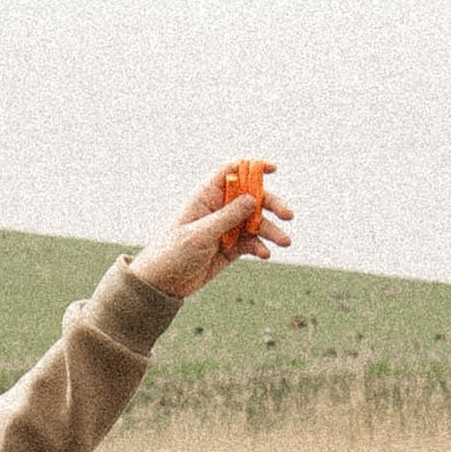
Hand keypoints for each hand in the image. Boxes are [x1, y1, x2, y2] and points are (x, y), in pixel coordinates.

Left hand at [129, 165, 291, 301]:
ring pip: (255, 222)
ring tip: (284, 242)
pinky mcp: (230, 248)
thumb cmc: (173, 253)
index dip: (252, 167)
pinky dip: (260, 246)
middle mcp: (218, 209)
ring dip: (271, 230)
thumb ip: (227, 217)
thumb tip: (252, 198)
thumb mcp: (200, 234)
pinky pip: (251, 242)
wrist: (162, 284)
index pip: (231, 172)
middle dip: (272, 204)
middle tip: (288, 215)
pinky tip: (264, 254)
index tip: (273, 169)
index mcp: (205, 198)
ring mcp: (225, 229)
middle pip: (251, 197)